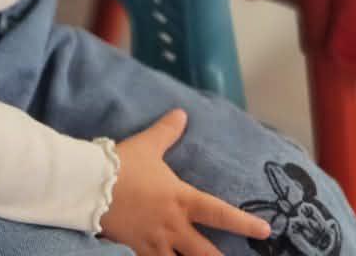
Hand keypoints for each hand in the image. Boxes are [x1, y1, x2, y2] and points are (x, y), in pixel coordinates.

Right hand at [101, 109, 272, 255]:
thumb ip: (167, 131)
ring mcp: (155, 242)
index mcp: (181, 200)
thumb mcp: (147, 145)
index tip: (266, 232)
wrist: (90, 185)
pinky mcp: (136, 250)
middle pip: (205, 253)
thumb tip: (182, 113)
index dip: (244, 224)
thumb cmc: (123, 164)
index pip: (220, 213)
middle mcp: (173, 226)